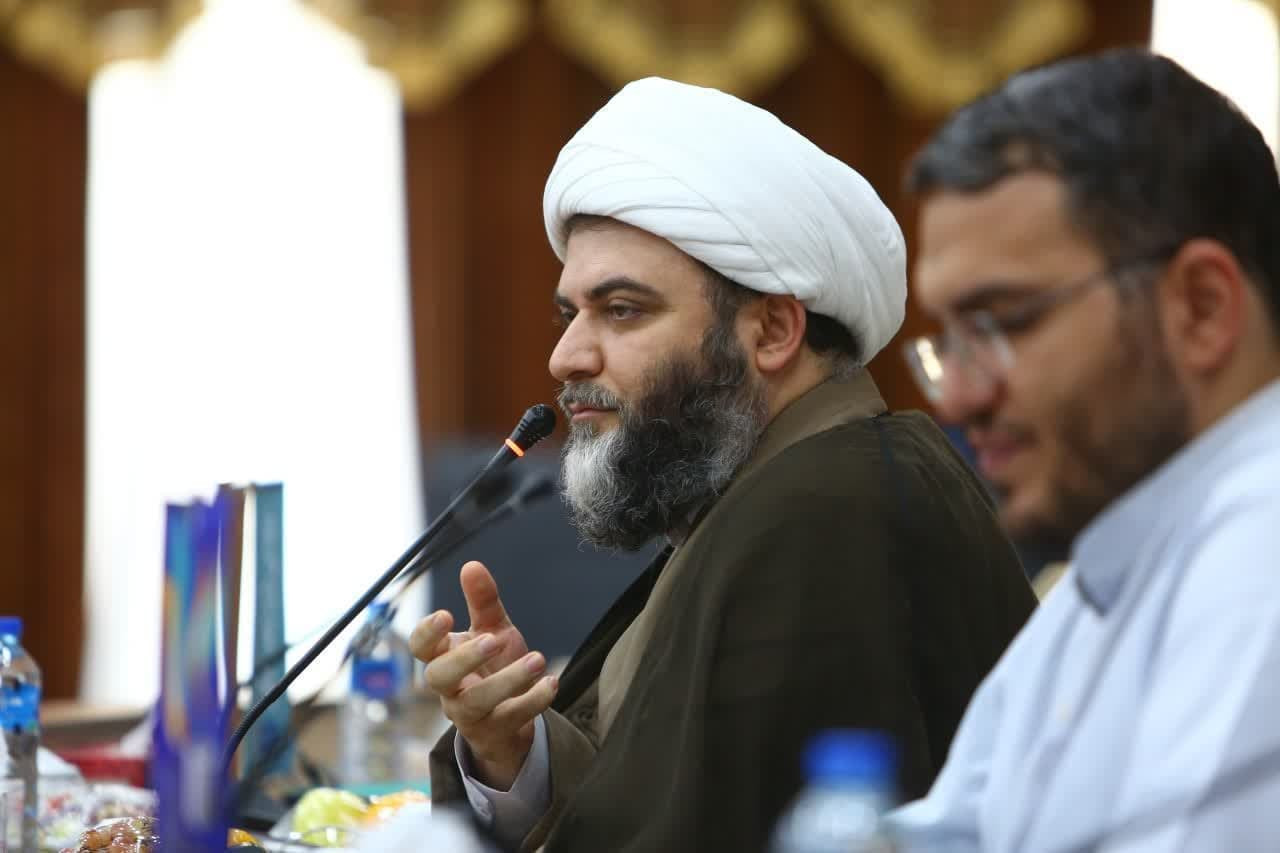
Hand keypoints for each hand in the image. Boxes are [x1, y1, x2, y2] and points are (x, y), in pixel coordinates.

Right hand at [410, 560, 557, 789]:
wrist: (510, 720)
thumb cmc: (493, 667)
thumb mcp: (492, 630)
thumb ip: (483, 602)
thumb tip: (472, 565)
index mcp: (443, 658)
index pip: (420, 647)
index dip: (426, 633)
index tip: (446, 615)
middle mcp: (450, 689)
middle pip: (439, 677)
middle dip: (463, 658)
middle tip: (492, 639)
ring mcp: (470, 714)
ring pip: (476, 702)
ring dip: (508, 680)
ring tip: (538, 659)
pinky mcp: (495, 732)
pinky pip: (511, 718)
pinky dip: (534, 701)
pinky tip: (552, 681)